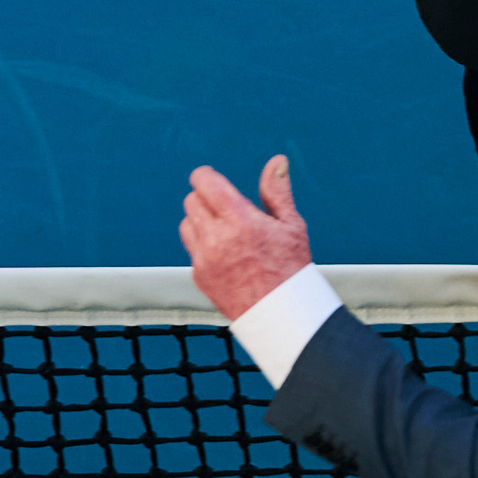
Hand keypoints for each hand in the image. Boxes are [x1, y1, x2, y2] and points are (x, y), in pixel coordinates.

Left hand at [178, 155, 316, 321]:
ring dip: (200, 220)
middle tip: (223, 206)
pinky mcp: (199, 276)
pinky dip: (202, 246)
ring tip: (224, 230)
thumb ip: (277, 191)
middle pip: (192, 200)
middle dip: (205, 198)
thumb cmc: (291, 270)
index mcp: (240, 221)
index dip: (205, 176)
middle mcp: (217, 238)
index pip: (205, 183)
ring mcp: (205, 259)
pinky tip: (224, 254)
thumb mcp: (291, 226)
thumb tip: (277, 161)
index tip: (211, 178)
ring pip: (187, 223)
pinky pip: (191, 249)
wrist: (283, 315)